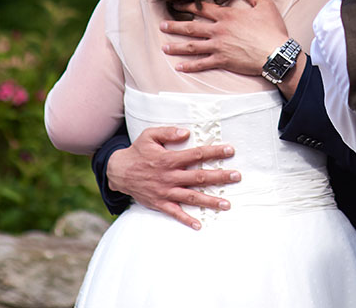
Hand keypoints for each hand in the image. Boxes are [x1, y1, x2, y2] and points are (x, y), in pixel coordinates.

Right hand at [108, 126, 239, 229]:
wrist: (118, 172)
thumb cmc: (137, 152)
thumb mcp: (149, 135)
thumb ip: (168, 132)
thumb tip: (187, 131)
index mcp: (169, 159)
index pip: (196, 155)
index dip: (214, 152)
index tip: (230, 150)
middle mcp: (169, 177)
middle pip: (198, 177)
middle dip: (219, 177)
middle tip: (237, 176)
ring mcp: (165, 192)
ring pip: (191, 197)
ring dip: (210, 201)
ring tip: (227, 204)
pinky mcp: (159, 203)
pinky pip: (175, 213)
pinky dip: (187, 219)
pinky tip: (200, 224)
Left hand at [163, 0, 288, 74]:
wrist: (276, 54)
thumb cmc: (272, 29)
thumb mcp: (264, 5)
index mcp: (227, 16)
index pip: (202, 9)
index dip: (187, 6)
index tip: (175, 5)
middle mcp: (219, 31)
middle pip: (192, 28)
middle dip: (175, 27)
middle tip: (161, 26)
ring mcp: (219, 47)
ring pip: (193, 46)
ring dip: (177, 47)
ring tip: (164, 48)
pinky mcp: (223, 61)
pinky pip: (202, 64)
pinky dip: (189, 66)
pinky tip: (179, 67)